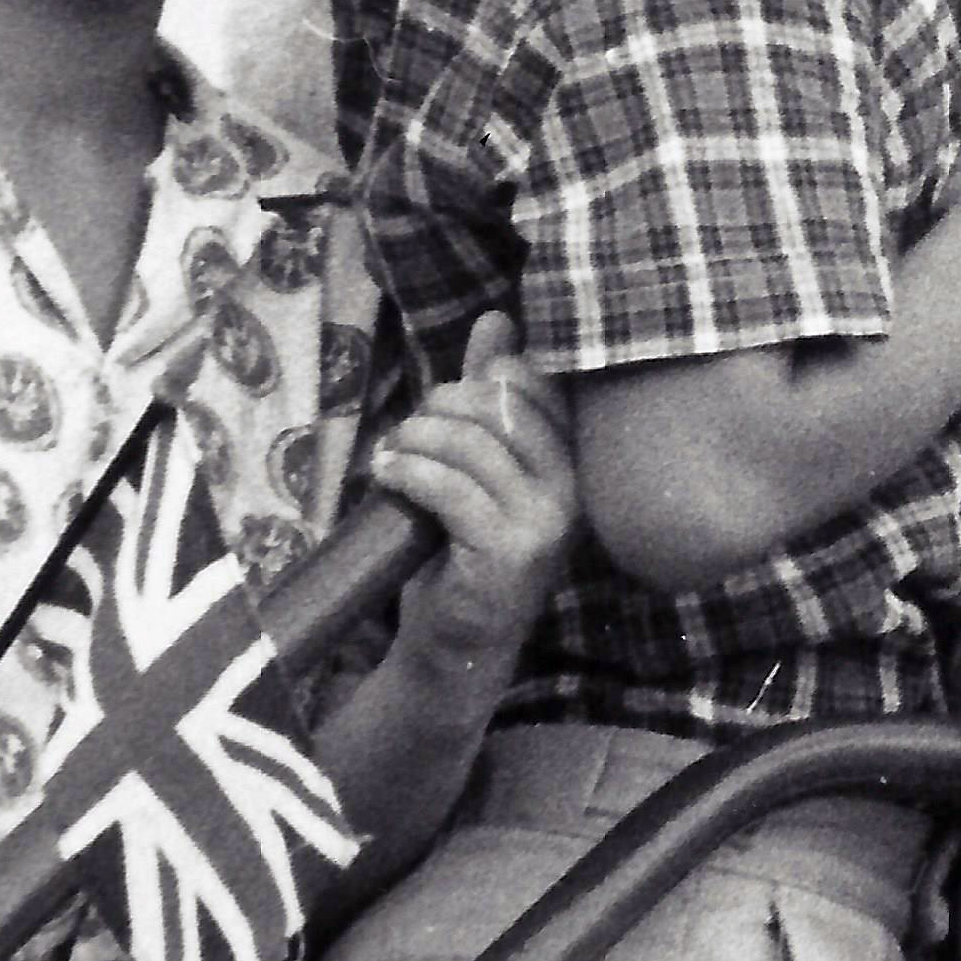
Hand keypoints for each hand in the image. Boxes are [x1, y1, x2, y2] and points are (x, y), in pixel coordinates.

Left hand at [367, 321, 582, 677]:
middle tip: (409, 429)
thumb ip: (490, 395)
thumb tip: (495, 319)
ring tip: (390, 453)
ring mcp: (545, 522)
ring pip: (472, 444)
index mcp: (575, 462)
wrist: (459, 641)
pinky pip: (451, 487)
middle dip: (442, 405)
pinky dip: (408, 471)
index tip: (442, 403)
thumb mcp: (480, 465)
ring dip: (416, 438)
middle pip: (502, 407)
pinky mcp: (508, 551)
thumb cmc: (467, 547)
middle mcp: (573, 489)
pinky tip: (384, 474)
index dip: (480, 380)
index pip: (536, 385)